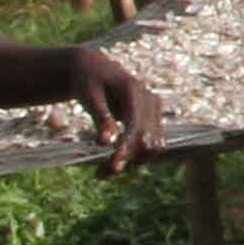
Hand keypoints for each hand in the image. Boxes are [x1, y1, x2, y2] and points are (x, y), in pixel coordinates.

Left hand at [69, 50, 162, 170]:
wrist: (96, 70)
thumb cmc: (88, 82)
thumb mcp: (89, 96)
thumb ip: (100, 117)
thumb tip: (105, 143)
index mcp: (133, 89)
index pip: (136, 124)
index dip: (127, 146)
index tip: (113, 167)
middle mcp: (150, 99)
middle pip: (147, 138)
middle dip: (126, 158)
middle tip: (100, 175)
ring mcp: (155, 109)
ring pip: (153, 145)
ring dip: (132, 162)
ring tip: (102, 173)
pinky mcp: (153, 119)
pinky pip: (151, 144)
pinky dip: (135, 157)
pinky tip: (113, 164)